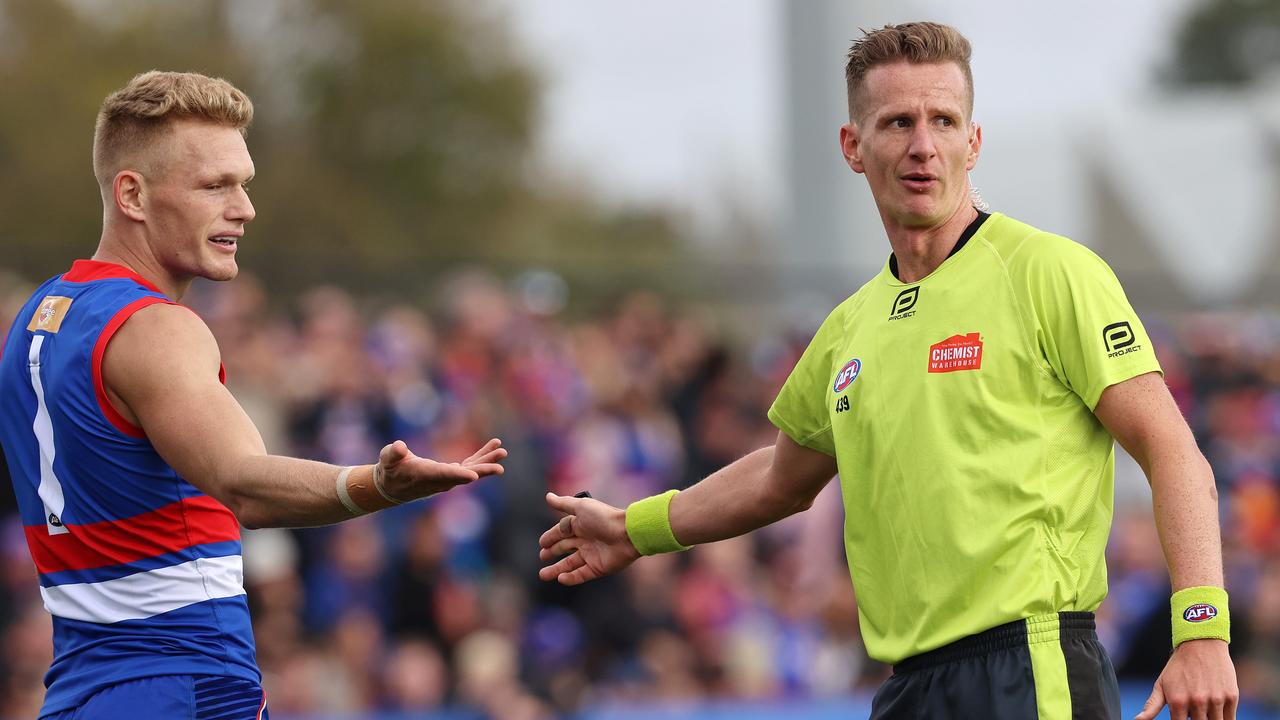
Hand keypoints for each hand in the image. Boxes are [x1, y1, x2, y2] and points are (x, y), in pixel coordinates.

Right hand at [379, 438, 506, 500]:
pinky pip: (470, 465)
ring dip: (486, 460)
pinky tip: (494, 447)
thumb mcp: (387, 459)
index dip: (458, 475)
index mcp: (425, 475)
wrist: (392, 486)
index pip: (444, 475)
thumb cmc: (389, 469)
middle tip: (499, 467)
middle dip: (481, 470)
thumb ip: (393, 453)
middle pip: (464, 475)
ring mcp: (448, 478)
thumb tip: (399, 447)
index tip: (474, 476)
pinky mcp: (451, 473)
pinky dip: (482, 456)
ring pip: (471, 469)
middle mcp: (440, 480)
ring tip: (502, 451)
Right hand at [538, 493, 639, 584]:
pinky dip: (570, 578)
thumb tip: (547, 496)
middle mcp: (585, 540)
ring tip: (543, 575)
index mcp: (581, 525)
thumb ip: (563, 504)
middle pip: (565, 548)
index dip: (551, 537)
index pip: (562, 532)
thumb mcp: (581, 507)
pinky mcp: (598, 568)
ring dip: (557, 569)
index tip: (541, 543)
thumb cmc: (604, 518)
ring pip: (570, 564)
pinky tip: (560, 578)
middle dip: (552, 552)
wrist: (627, 533)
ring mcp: (592, 555)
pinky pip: (581, 575)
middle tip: (542, 557)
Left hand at [1135, 639, 1237, 719]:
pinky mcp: (1231, 697)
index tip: (1182, 716)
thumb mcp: (1161, 685)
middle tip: (1192, 707)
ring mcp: (1216, 700)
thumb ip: (1151, 706)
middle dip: (1194, 719)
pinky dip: (1223, 718)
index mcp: (1178, 702)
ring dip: (1209, 718)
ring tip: (1202, 706)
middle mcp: (1197, 702)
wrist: (1201, 644)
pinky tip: (1215, 708)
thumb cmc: (1178, 667)